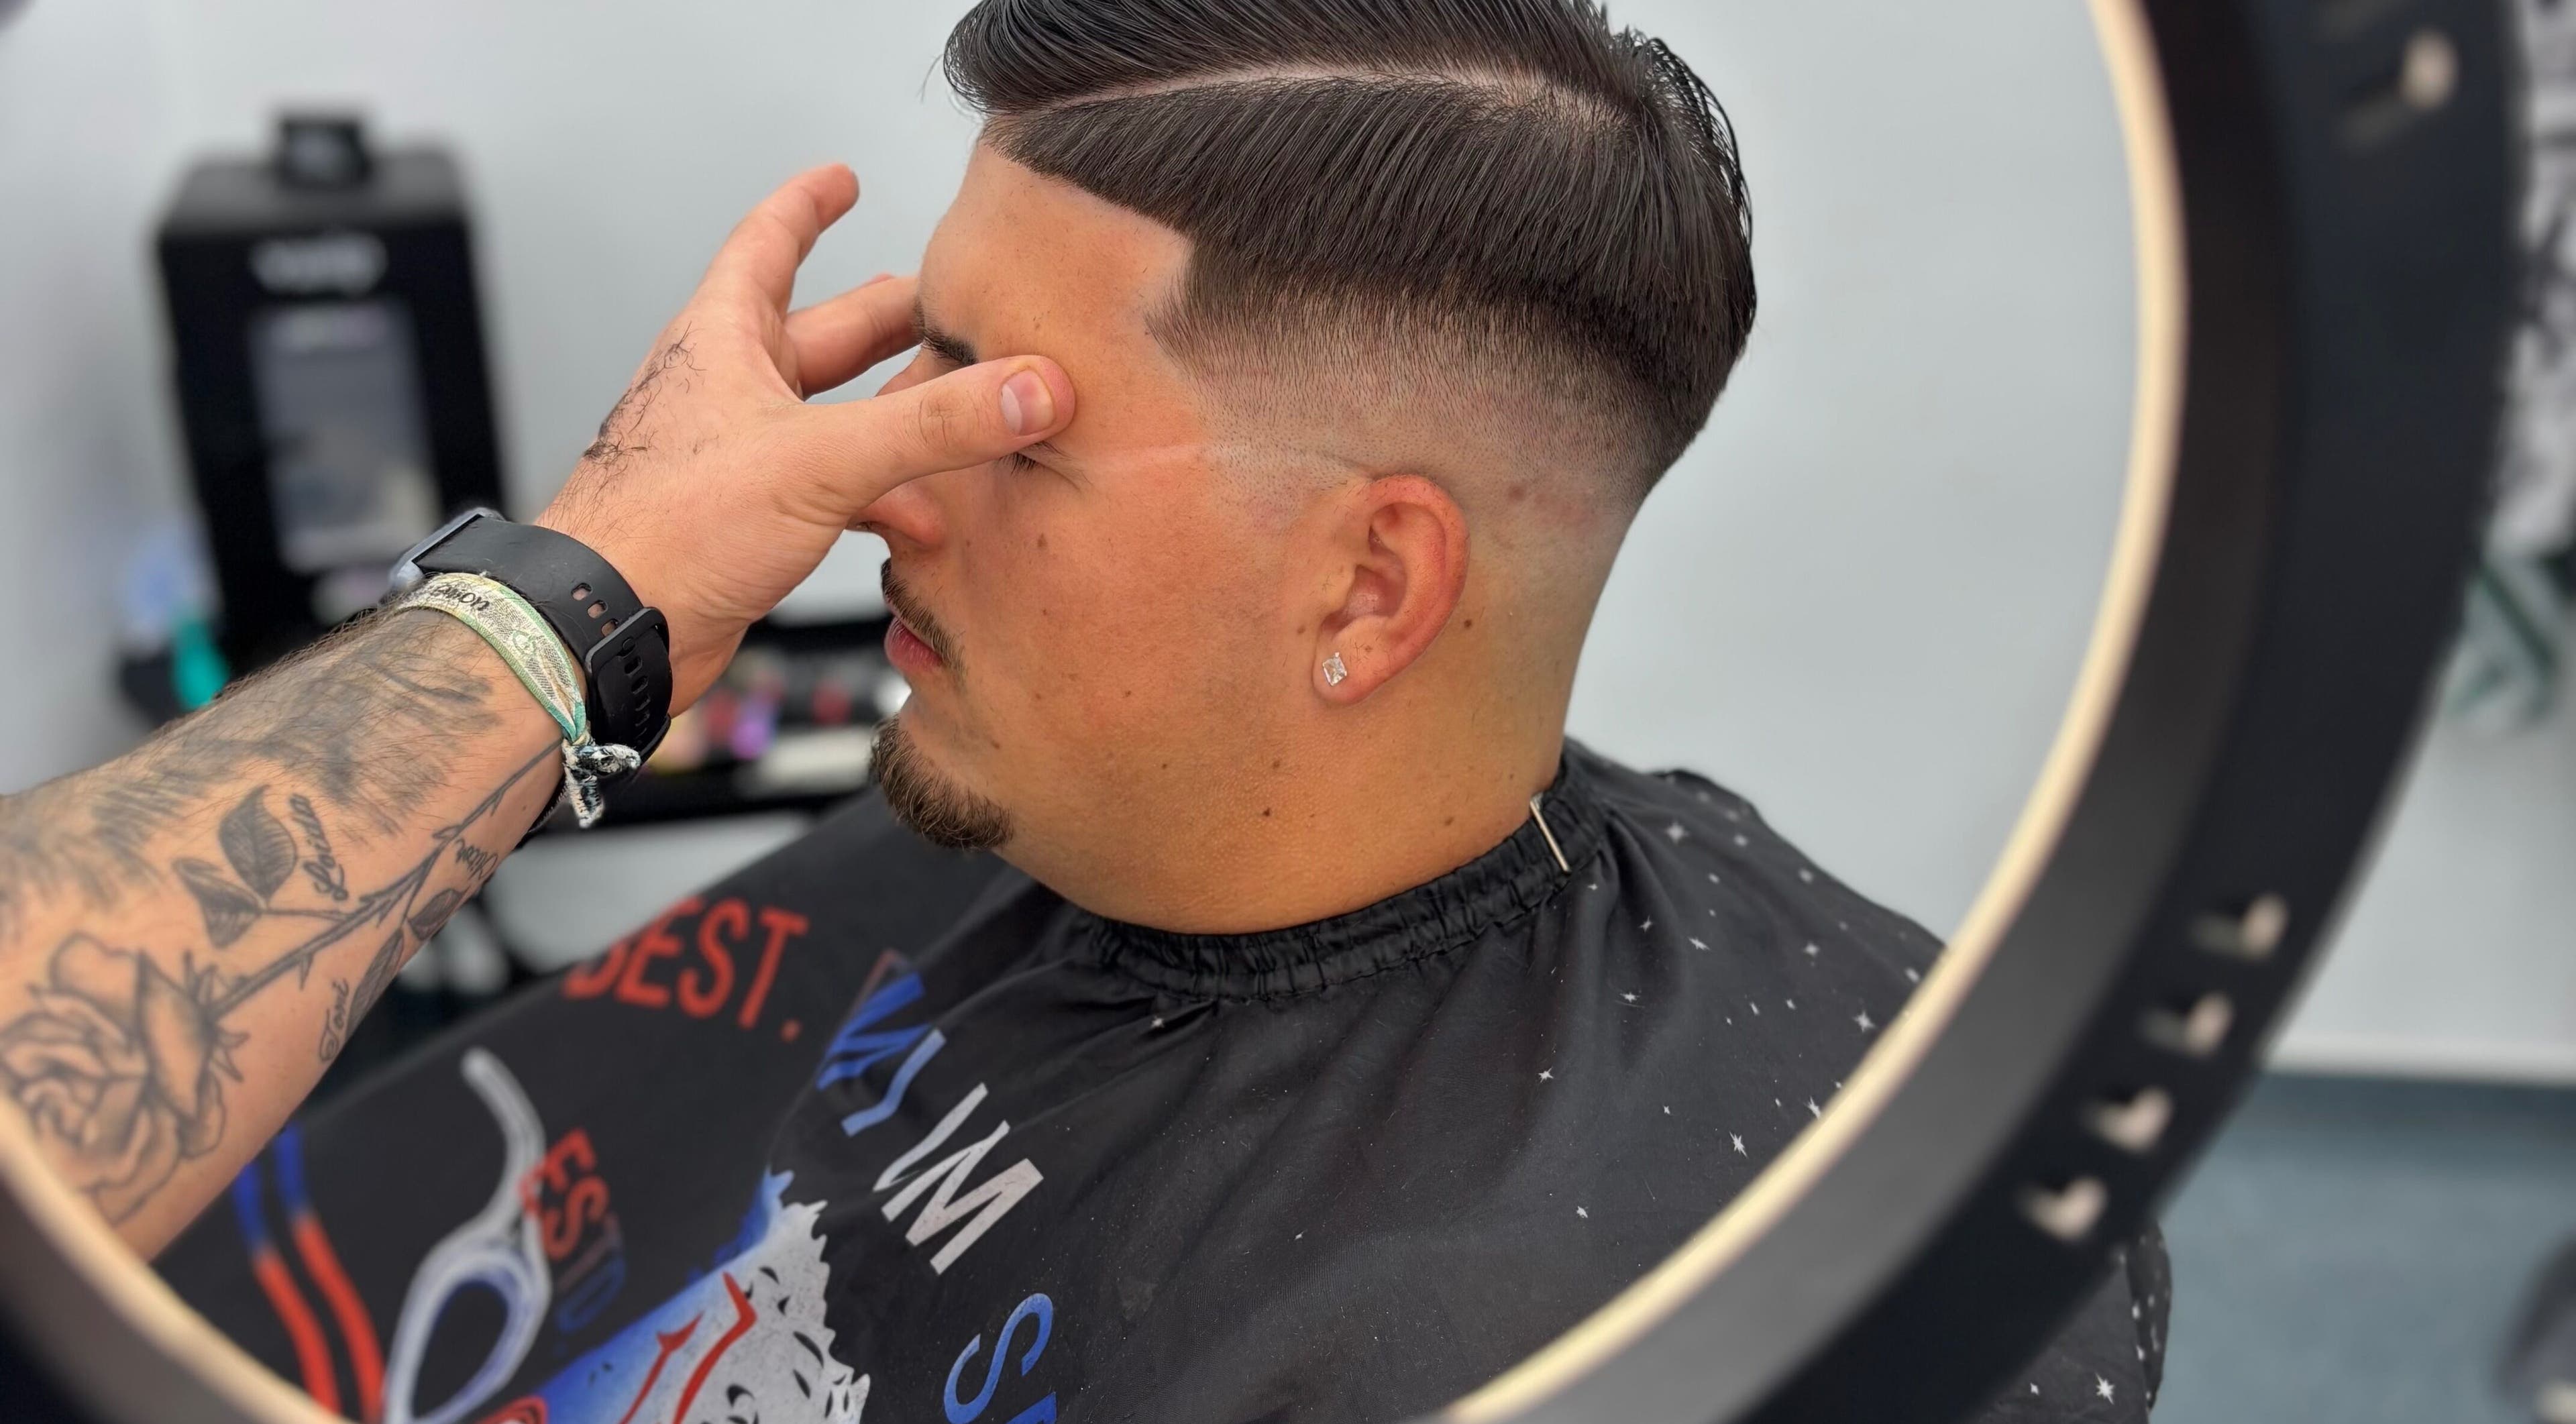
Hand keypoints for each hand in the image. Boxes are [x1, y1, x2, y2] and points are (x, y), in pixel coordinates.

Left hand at [535, 165, 1073, 706]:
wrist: (611, 626)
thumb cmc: (670, 526)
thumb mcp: (819, 458)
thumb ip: (933, 426)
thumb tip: (1030, 391)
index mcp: (724, 339)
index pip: (767, 244)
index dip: (808, 207)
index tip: (841, 181)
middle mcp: (729, 387)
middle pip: (824, 332)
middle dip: (891, 319)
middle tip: (951, 305)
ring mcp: (741, 454)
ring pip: (837, 414)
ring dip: (899, 415)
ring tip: (964, 409)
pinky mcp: (752, 519)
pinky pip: (834, 489)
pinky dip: (883, 498)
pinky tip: (926, 521)